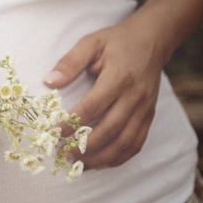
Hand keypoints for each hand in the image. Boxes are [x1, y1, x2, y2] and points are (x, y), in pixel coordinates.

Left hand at [44, 16, 166, 168]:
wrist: (152, 40)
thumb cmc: (117, 42)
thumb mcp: (91, 43)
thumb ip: (70, 62)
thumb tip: (49, 81)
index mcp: (119, 78)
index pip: (92, 107)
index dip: (72, 123)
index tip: (53, 132)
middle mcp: (135, 97)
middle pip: (109, 130)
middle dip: (84, 146)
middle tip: (63, 153)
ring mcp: (145, 109)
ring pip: (124, 143)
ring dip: (100, 157)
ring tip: (78, 162)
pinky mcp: (149, 116)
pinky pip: (136, 144)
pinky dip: (118, 158)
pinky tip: (100, 162)